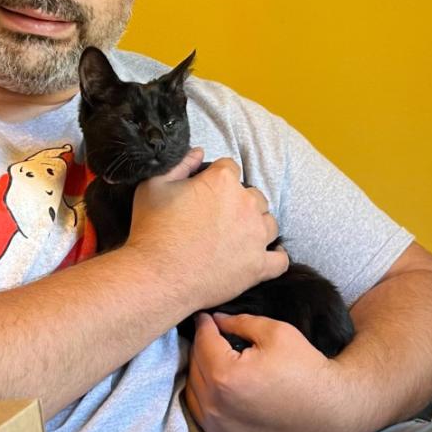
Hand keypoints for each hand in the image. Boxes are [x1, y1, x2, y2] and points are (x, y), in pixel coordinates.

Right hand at [126, 150, 288, 310]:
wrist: (156, 278)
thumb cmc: (152, 231)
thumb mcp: (152, 185)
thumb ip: (180, 163)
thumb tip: (199, 152)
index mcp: (222, 181)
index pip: (230, 168)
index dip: (216, 178)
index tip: (205, 192)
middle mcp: (245, 204)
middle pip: (253, 195)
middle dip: (238, 202)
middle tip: (217, 218)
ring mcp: (255, 236)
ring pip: (268, 223)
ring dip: (256, 225)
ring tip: (237, 236)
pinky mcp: (258, 266)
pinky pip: (280, 259)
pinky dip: (274, 256)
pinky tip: (265, 253)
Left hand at [185, 313, 361, 431]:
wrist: (327, 409)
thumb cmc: (305, 370)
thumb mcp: (276, 333)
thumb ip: (240, 321)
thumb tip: (217, 319)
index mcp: (226, 375)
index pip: (202, 341)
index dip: (205, 323)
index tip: (207, 315)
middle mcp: (216, 404)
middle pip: (194, 364)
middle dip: (202, 345)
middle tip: (213, 333)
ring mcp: (217, 424)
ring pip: (193, 388)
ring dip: (200, 369)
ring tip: (215, 356)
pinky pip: (201, 409)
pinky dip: (205, 393)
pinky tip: (218, 381)